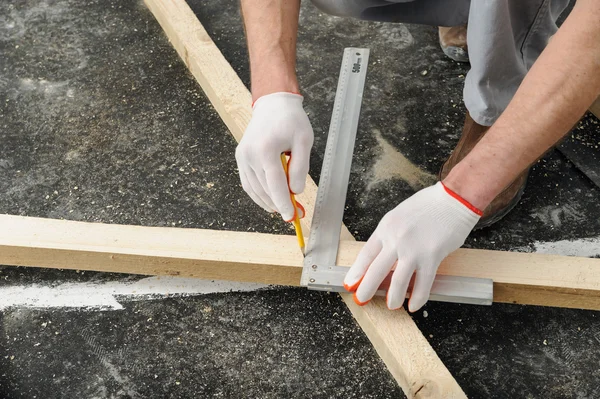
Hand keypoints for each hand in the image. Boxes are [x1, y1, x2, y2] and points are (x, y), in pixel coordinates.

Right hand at [236, 92, 313, 220]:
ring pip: (255, 189)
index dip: (283, 203)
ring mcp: (242, 157)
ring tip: (283, 208)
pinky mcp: (240, 158)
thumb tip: (295, 191)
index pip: (274, 185)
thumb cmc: (291, 120)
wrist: (273, 104)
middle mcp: (249, 155)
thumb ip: (300, 167)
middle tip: (294, 214)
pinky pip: (248, 183)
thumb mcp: (304, 141)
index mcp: (265, 149)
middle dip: (279, 204)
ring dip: (268, 202)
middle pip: (264, 189)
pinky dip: (258, 195)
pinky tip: (270, 201)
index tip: (291, 216)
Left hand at [343, 182, 480, 311]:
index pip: (366, 254)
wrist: (452, 199)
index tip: (350, 283)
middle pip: (375, 270)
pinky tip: (414, 305)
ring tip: (392, 306)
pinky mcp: (432, 256)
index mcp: (386, 228)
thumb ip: (390, 236)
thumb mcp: (399, 216)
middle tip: (362, 300)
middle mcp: (396, 239)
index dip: (357, 272)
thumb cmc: (428, 206)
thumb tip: (383, 258)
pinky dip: (417, 297)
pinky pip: (422, 283)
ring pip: (397, 281)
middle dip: (366, 289)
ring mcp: (413, 249)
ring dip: (393, 298)